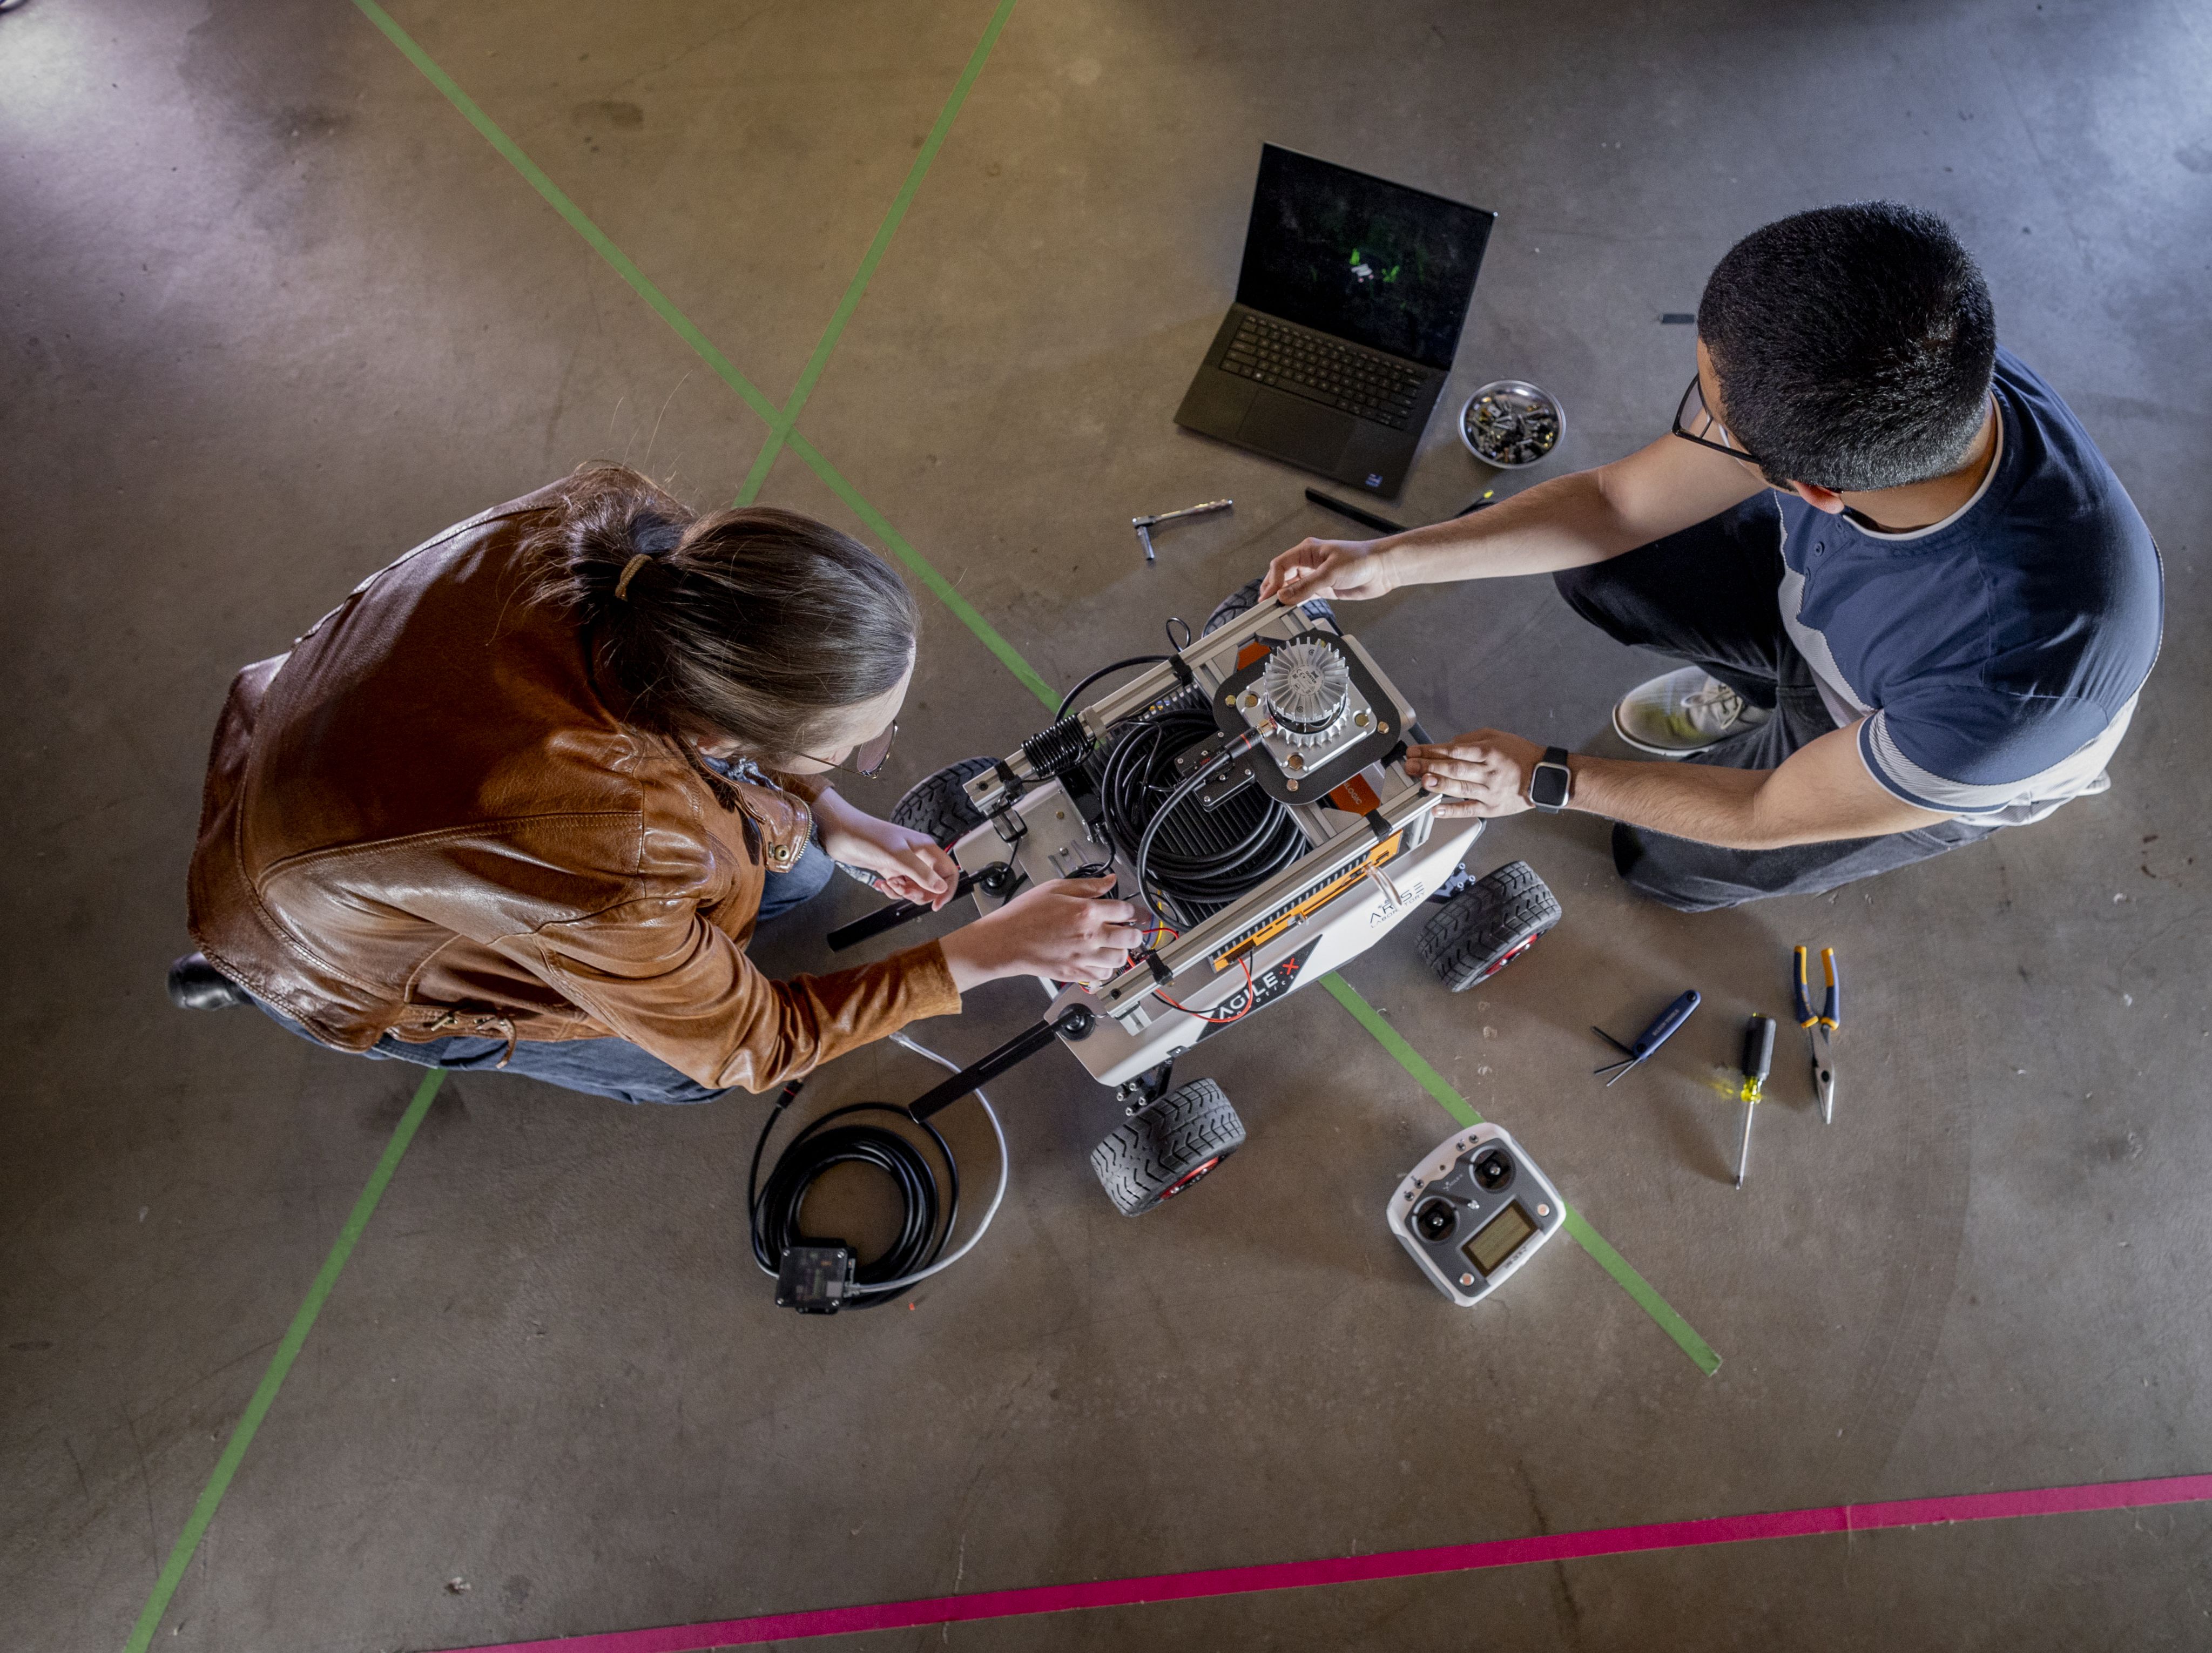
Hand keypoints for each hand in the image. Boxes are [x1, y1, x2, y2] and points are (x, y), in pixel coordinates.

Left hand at [815, 811, 957, 907]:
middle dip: (917, 893)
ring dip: (902, 892)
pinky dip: (891, 890)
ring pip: (915, 888)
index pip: (948, 872)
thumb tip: (941, 888)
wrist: (841, 833)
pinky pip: (900, 887)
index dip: (946, 890)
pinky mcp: (891, 869)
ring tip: (889, 883)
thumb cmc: (868, 837)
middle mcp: (918, 856)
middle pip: (932, 885)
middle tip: (902, 889)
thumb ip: (921, 873)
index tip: (936, 904)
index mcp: (925, 849)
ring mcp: (904, 864)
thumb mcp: (897, 857)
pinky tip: (881, 884)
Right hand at [938, 877, 1143, 993]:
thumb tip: (1110, 880)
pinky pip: (1103, 976)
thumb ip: (1087, 885)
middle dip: (1135, 932)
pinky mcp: (1075, 973)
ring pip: (1120, 959)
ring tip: (1114, 945)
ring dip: (1122, 951)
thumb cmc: (1024, 914)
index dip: (1135, 910)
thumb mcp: (1055, 888)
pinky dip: (1106, 969)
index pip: (1125, 910)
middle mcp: (1089, 936)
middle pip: (1130, 937)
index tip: (1137, 913)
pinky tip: (1100, 960)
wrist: (1005, 941)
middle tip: (1130, 930)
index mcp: (1086, 912)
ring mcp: (1083, 957)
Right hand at [1258, 537, 1397, 605]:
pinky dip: (1294, 603)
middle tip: (1264, 605)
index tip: (1269, 597)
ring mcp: (1315, 576)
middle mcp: (1308, 563)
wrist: (1382, 569)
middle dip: (1272, 589)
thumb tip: (1284, 597)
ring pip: (1291, 587)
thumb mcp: (1330, 573)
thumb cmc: (1361, 560)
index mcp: (1307, 551)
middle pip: (1282, 576)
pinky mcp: (1323, 588)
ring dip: (1282, 597)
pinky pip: (1302, 596)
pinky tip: (1289, 609)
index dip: (1272, 581)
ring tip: (1273, 610)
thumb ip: (1306, 587)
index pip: (1280, 565)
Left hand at [1404, 729, 1545, 818]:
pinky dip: (1452, 811)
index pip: (1454, 750)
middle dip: (1429, 766)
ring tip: (1422, 782)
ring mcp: (1489, 791)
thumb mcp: (1498, 737)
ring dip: (1439, 785)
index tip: (1415, 751)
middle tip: (1411, 765)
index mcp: (1488, 752)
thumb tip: (1449, 744)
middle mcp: (1488, 771)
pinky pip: (1469, 810)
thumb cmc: (1520, 755)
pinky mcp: (1491, 808)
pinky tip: (1437, 809)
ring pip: (1460, 788)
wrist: (1544, 777)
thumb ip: (1471, 739)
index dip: (1432, 751)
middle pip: (1454, 768)